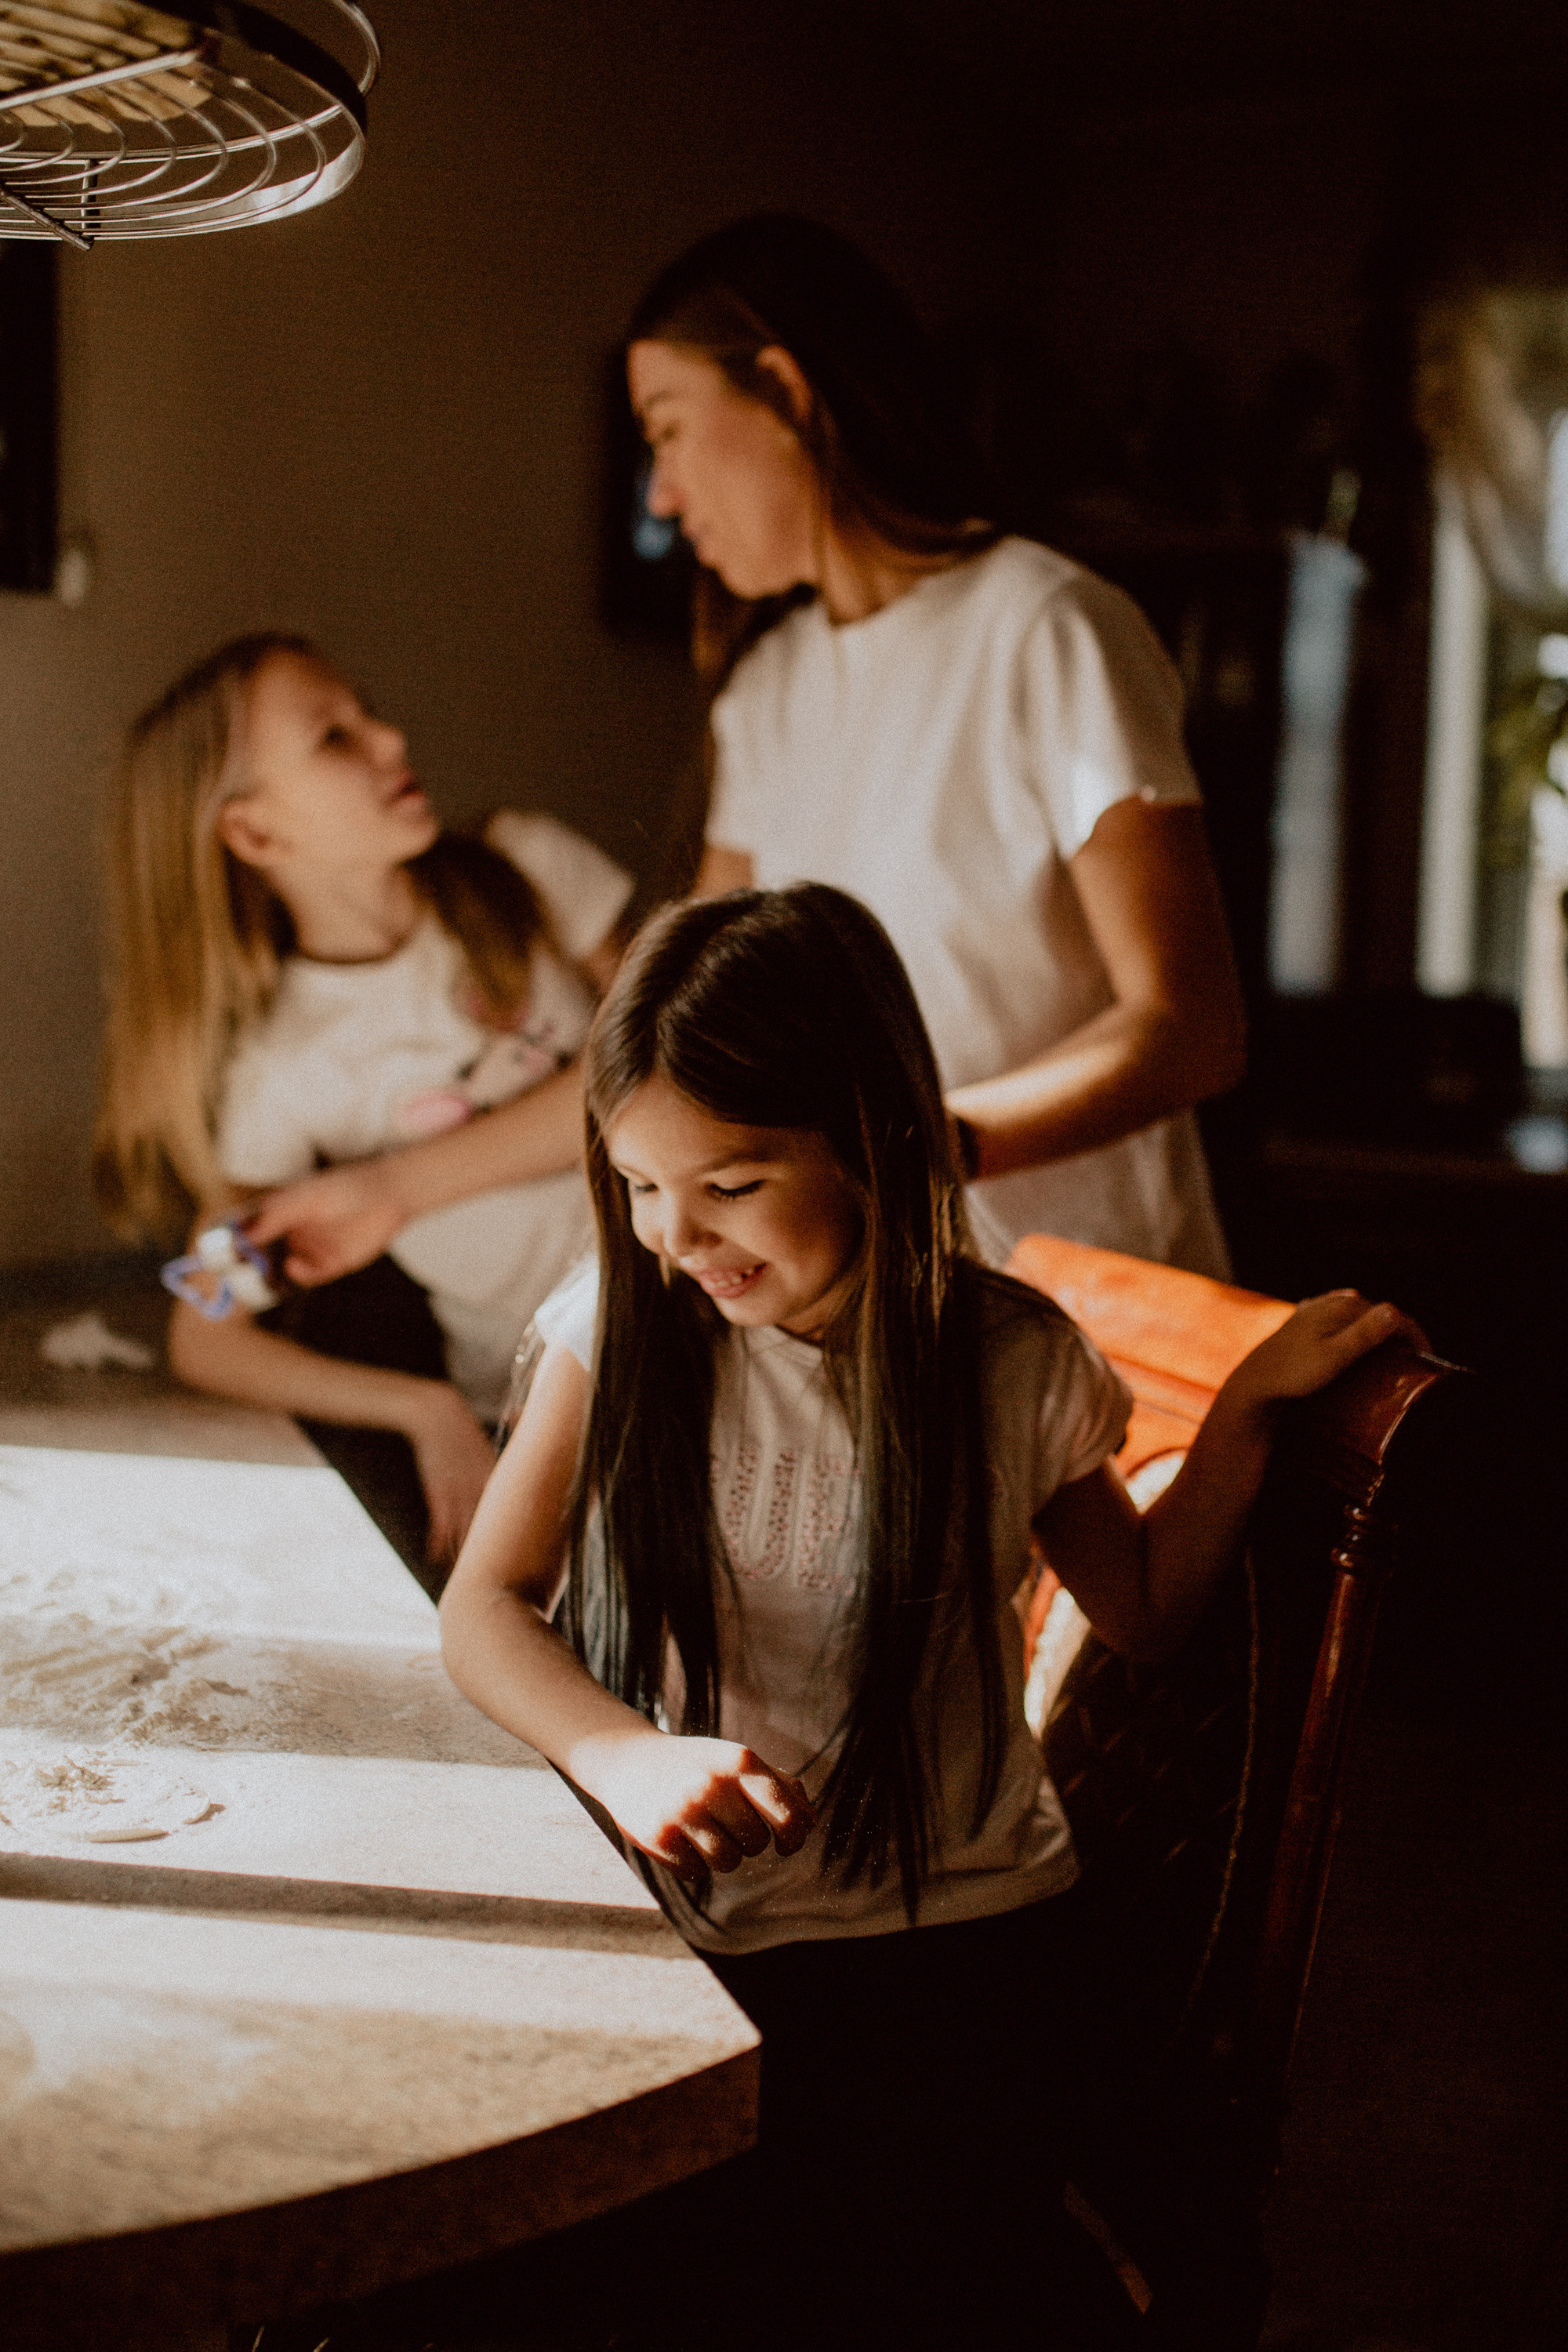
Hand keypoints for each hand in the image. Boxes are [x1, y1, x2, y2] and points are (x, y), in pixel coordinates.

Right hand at [246, 1160, 407, 1286]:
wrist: (388, 1195)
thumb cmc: (344, 1187)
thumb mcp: (304, 1199)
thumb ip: (274, 1217)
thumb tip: (242, 1234)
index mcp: (282, 1213)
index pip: (251, 1230)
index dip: (234, 1243)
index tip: (217, 1252)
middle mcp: (293, 1233)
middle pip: (264, 1255)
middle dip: (249, 1266)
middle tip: (232, 1274)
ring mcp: (311, 1248)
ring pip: (283, 1268)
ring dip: (270, 1275)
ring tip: (257, 1278)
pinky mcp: (331, 1263)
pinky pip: (308, 1275)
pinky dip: (298, 1274)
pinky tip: (293, 1266)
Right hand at [405, 1384, 499, 1564]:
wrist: (439, 1415)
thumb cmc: (465, 1437)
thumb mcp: (486, 1457)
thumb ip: (494, 1479)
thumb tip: (503, 1500)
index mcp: (499, 1479)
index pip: (511, 1516)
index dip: (515, 1540)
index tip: (521, 1562)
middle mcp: (483, 1488)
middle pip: (491, 1531)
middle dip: (492, 1556)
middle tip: (495, 1578)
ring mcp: (460, 1491)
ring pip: (466, 1533)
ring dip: (462, 1556)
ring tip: (462, 1577)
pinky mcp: (439, 1490)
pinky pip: (441, 1523)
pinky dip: (438, 1541)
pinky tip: (435, 1557)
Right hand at [574, 1731, 815, 1886]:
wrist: (628, 1759)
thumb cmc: (696, 1763)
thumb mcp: (736, 1760)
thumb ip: (778, 1784)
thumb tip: (811, 1821)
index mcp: (740, 1762)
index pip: (786, 1815)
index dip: (794, 1837)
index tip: (787, 1844)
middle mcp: (713, 1784)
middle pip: (757, 1843)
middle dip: (748, 1840)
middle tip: (727, 1823)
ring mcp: (684, 1811)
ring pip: (728, 1862)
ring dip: (721, 1854)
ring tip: (703, 1830)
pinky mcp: (659, 1837)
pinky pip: (696, 1873)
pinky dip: (693, 1863)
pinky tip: (679, 1838)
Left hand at [1226, 1291, 1423, 1415]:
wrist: (1257, 1380)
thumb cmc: (1294, 1373)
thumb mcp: (1334, 1358)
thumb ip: (1364, 1335)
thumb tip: (1395, 1311)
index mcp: (1345, 1307)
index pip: (1393, 1317)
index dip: (1416, 1337)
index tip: (1429, 1361)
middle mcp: (1333, 1301)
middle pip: (1379, 1315)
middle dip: (1401, 1335)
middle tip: (1415, 1362)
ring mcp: (1318, 1308)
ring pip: (1361, 1316)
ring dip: (1380, 1332)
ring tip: (1393, 1356)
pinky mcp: (1307, 1319)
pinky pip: (1341, 1319)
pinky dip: (1356, 1329)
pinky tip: (1358, 1338)